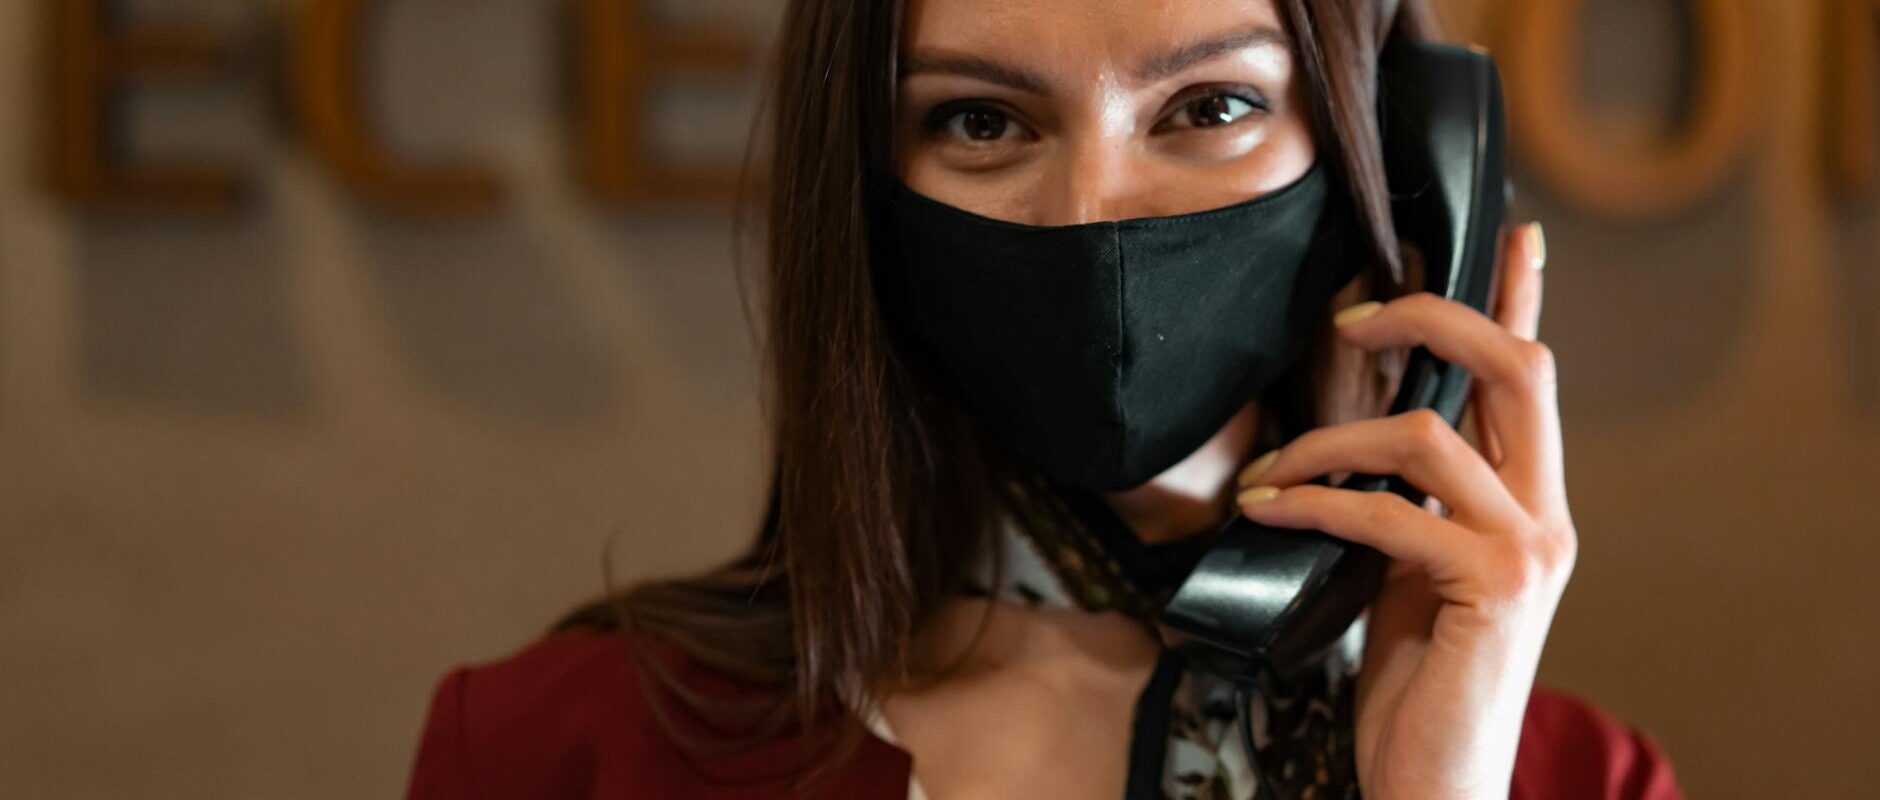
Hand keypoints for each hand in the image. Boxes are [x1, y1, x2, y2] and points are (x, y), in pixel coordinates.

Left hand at [1234, 223, 1568, 798]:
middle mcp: (1546, 512)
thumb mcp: (1406, 568)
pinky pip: (1389, 514)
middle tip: (1349, 320)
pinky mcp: (1495, 588)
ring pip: (1431, 436)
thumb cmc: (1417, 678)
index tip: (1516, 232)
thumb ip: (1404, 500)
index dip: (1523, 298)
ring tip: (1267, 474)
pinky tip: (1268, 509)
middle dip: (1429, 321)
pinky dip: (1315, 502)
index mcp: (1527, 498)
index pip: (1532, 378)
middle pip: (1514, 367)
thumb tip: (1344, 437)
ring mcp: (1529, 548)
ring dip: (1330, 441)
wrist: (1438, 778)